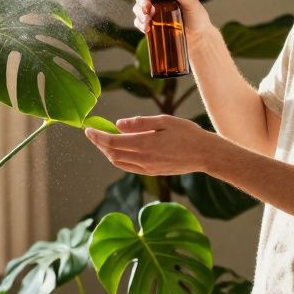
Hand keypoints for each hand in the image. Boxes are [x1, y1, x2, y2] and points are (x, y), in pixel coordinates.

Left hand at [84, 115, 222, 176]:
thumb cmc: (187, 134)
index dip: (97, 136)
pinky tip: (119, 150)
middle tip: (93, 133)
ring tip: (103, 140)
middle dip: (99, 143)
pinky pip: (128, 167)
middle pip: (112, 153)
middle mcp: (143, 159)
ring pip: (118, 162)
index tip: (88, 129)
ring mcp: (147, 168)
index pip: (112, 142)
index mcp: (145, 144)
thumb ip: (140, 123)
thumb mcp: (164, 121)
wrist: (205, 154)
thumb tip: (119, 124)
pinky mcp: (152, 173)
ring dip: (107, 152)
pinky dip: (118, 159)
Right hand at [133, 0, 212, 38]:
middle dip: (141, 0)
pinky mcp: (152, 22)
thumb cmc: (197, 17)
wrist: (198, 37)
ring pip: (138, 6)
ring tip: (148, 20)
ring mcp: (155, 9)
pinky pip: (140, 21)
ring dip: (140, 12)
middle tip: (148, 9)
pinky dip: (141, 23)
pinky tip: (147, 28)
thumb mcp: (191, 4)